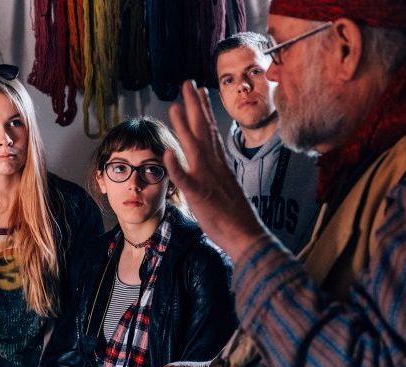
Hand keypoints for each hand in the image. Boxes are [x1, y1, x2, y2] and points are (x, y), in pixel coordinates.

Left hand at [165, 81, 265, 261]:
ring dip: (184, 127)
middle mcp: (214, 166)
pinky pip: (186, 180)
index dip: (203, 110)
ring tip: (173, 107)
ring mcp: (207, 179)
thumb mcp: (223, 187)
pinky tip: (166, 153)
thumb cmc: (233, 215)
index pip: (210, 131)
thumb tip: (211, 163)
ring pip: (194, 148)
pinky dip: (176, 167)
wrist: (246, 236)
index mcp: (218, 164)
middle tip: (188, 83)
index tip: (200, 91)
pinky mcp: (200, 196)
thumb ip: (215, 172)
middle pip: (204, 130)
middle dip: (194, 106)